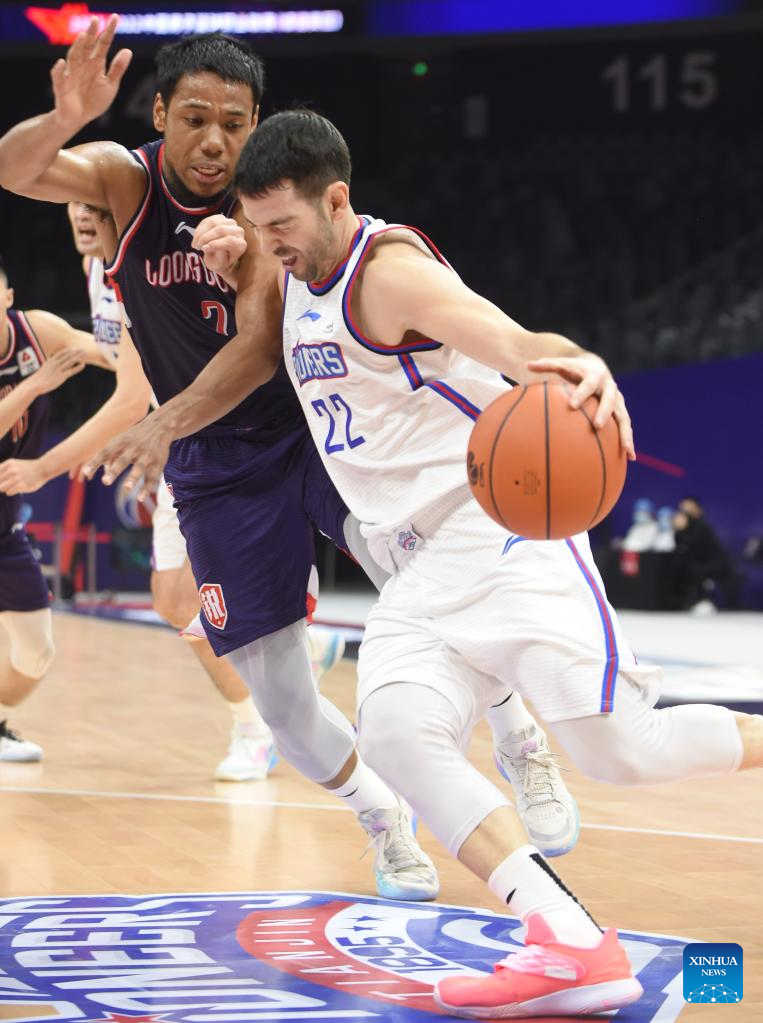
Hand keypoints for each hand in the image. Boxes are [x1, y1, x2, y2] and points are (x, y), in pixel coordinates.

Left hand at [0, 458, 48, 495]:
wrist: (43, 468)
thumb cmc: (27, 468)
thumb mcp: (14, 464)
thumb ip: (3, 469)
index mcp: (9, 463)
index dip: (0, 478)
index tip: (4, 480)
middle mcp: (11, 470)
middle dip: (2, 483)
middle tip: (9, 483)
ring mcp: (17, 478)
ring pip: (1, 488)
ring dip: (6, 488)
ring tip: (13, 486)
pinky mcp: (22, 486)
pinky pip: (8, 492)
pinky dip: (11, 492)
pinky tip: (17, 488)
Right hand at [32, 347, 86, 394]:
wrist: (34, 385)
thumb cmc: (38, 379)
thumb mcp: (44, 369)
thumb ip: (50, 366)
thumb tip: (54, 366)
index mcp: (50, 361)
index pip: (61, 353)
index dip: (68, 350)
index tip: (74, 348)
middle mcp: (54, 363)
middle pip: (67, 355)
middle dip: (75, 351)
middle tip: (82, 348)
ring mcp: (58, 369)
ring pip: (70, 361)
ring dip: (77, 357)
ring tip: (84, 353)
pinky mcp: (61, 376)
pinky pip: (71, 370)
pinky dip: (78, 367)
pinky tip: (83, 365)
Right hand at [50, 15, 132, 133]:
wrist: (78, 119)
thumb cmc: (94, 100)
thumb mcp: (110, 85)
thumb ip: (117, 69)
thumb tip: (128, 50)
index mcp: (96, 64)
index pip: (103, 44)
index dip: (108, 32)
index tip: (116, 18)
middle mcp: (83, 64)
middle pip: (87, 46)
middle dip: (91, 34)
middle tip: (96, 20)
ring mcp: (71, 73)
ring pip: (74, 57)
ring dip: (78, 47)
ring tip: (83, 37)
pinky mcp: (61, 86)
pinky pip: (58, 76)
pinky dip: (59, 69)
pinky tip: (62, 62)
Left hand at [82, 413, 169, 499]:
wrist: (159, 427)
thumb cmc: (133, 438)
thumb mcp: (119, 442)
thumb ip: (107, 458)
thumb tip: (96, 475)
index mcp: (120, 443)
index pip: (104, 453)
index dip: (95, 463)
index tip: (85, 473)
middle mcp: (132, 449)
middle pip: (122, 461)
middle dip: (114, 471)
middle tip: (105, 481)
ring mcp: (146, 457)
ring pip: (139, 469)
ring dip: (133, 478)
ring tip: (126, 487)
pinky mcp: (157, 464)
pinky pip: (152, 478)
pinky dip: (146, 488)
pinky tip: (140, 498)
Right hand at [193, 214, 246, 281]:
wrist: (218, 257)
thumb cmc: (219, 263)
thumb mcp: (219, 265)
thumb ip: (219, 257)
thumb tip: (213, 245)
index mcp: (240, 245)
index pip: (230, 241)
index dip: (215, 244)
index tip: (204, 249)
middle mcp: (239, 232)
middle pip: (221, 230)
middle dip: (205, 238)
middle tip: (196, 247)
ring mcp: (230, 223)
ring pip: (213, 223)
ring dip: (200, 233)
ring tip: (195, 244)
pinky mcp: (221, 218)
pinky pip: (208, 220)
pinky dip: (199, 229)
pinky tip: (196, 238)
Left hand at [527, 352, 634, 458]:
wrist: (596, 367)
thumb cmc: (573, 369)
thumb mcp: (561, 365)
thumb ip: (545, 365)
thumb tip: (527, 366)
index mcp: (594, 375)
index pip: (588, 384)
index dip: (581, 393)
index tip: (571, 405)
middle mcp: (609, 387)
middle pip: (609, 399)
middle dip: (604, 412)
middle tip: (597, 425)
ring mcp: (617, 400)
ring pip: (623, 416)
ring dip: (625, 432)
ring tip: (625, 449)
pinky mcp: (620, 411)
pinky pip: (625, 427)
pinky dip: (628, 440)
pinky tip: (629, 457)